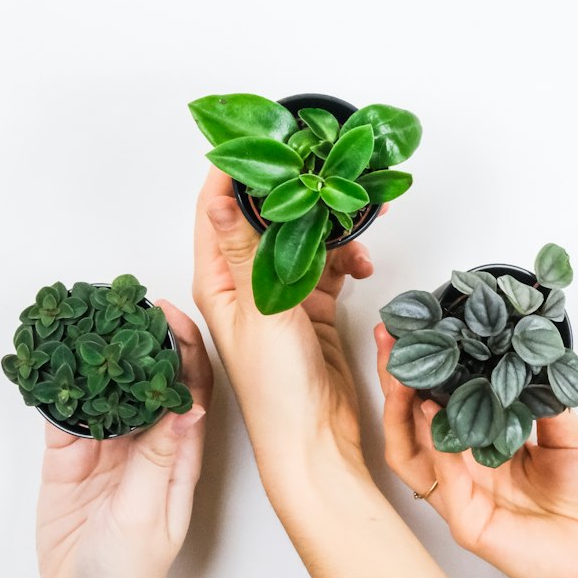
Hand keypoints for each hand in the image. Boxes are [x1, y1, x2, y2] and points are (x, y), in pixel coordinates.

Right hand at [36, 303, 211, 577]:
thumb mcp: (146, 515)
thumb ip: (158, 460)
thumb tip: (185, 403)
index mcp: (179, 455)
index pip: (188, 387)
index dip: (183, 347)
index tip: (168, 312)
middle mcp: (146, 444)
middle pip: (146, 377)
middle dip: (139, 337)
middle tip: (123, 299)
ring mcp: (106, 449)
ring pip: (104, 387)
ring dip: (98, 353)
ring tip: (85, 315)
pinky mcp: (68, 460)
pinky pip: (64, 411)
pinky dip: (57, 384)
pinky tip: (49, 357)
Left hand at [193, 170, 373, 461]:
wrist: (314, 443)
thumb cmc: (276, 390)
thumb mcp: (260, 311)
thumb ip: (248, 251)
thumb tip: (221, 196)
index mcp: (219, 280)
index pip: (216, 207)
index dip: (234, 168)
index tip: (260, 134)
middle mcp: (245, 282)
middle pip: (265, 216)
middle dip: (295, 190)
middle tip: (324, 165)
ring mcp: (280, 294)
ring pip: (304, 238)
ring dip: (331, 225)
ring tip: (359, 215)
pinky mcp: (311, 309)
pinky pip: (329, 266)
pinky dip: (348, 258)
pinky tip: (361, 264)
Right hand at [376, 325, 577, 577]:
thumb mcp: (569, 434)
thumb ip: (538, 398)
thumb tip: (518, 351)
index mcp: (483, 449)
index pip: (437, 405)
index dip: (422, 371)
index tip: (415, 331)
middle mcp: (464, 471)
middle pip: (409, 425)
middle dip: (395, 381)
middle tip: (389, 341)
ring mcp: (460, 499)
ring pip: (407, 455)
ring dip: (399, 413)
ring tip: (401, 375)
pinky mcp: (466, 525)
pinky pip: (441, 483)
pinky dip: (436, 447)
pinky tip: (434, 413)